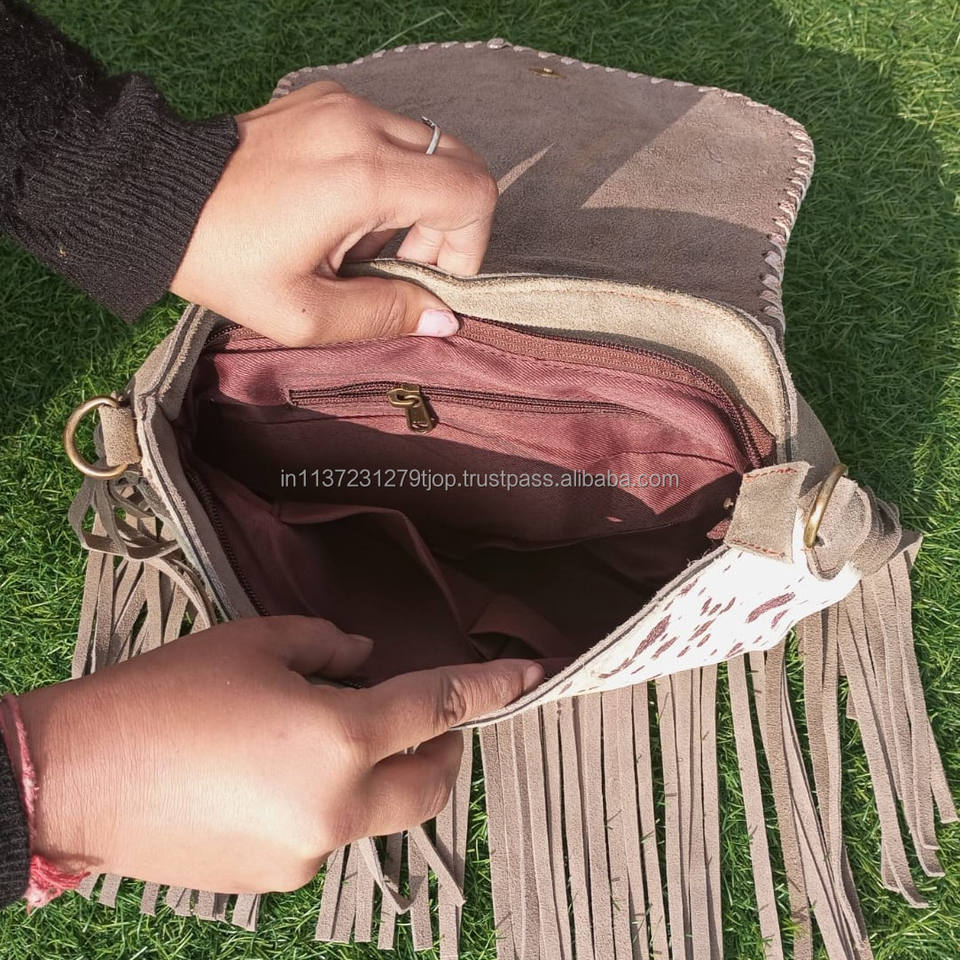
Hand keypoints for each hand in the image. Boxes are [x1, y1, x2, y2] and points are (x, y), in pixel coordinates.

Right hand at [16, 616, 541, 893]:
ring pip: (379, 812)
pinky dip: (327, 801)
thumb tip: (367, 660)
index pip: (441, 704)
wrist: (80, 777)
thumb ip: (329, 646)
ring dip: (377, 776)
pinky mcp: (277, 878)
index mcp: (342, 737)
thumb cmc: (168, 696)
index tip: (533, 675)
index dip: (494, 687)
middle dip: (444, 748)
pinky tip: (271, 776)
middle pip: (432, 783)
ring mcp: (310, 851)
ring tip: (321, 738)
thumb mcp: (259, 641)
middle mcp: (339, 806)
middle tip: (421, 715)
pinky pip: (329, 834)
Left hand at [170, 82, 499, 345]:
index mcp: (363, 177)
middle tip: (402, 262)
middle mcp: (363, 126)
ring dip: (418, 200)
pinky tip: (345, 209)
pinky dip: (389, 175)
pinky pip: (390, 134)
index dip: (467, 246)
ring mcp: (344, 105)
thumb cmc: (224, 260)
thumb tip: (443, 317)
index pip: (471, 193)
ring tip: (364, 239)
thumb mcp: (304, 314)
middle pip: (461, 163)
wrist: (156, 198)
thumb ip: (384, 315)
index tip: (426, 278)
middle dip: (450, 223)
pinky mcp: (327, 100)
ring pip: (429, 149)